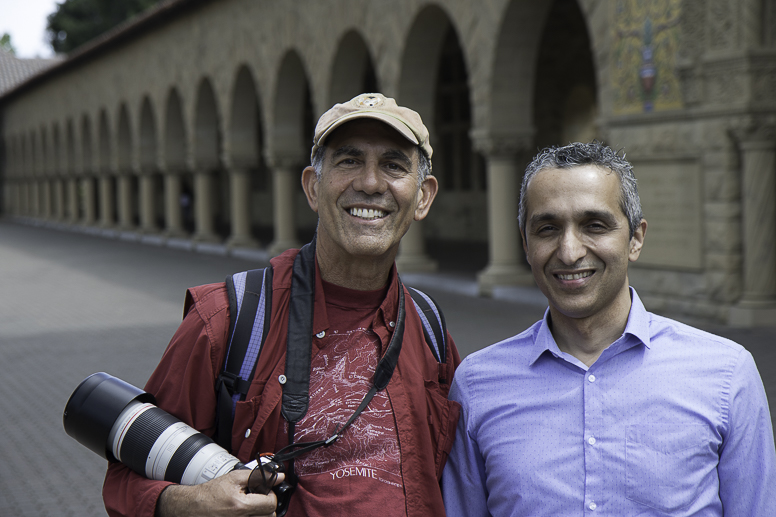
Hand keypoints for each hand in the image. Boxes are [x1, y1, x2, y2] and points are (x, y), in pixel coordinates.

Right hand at [156, 469, 283, 516]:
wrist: (193, 506)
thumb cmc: (211, 493)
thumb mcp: (234, 478)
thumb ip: (258, 475)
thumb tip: (277, 477)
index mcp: (240, 506)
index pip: (271, 504)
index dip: (269, 495)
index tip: (264, 491)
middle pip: (269, 515)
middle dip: (266, 505)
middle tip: (256, 498)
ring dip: (260, 512)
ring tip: (249, 505)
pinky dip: (252, 516)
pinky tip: (245, 512)